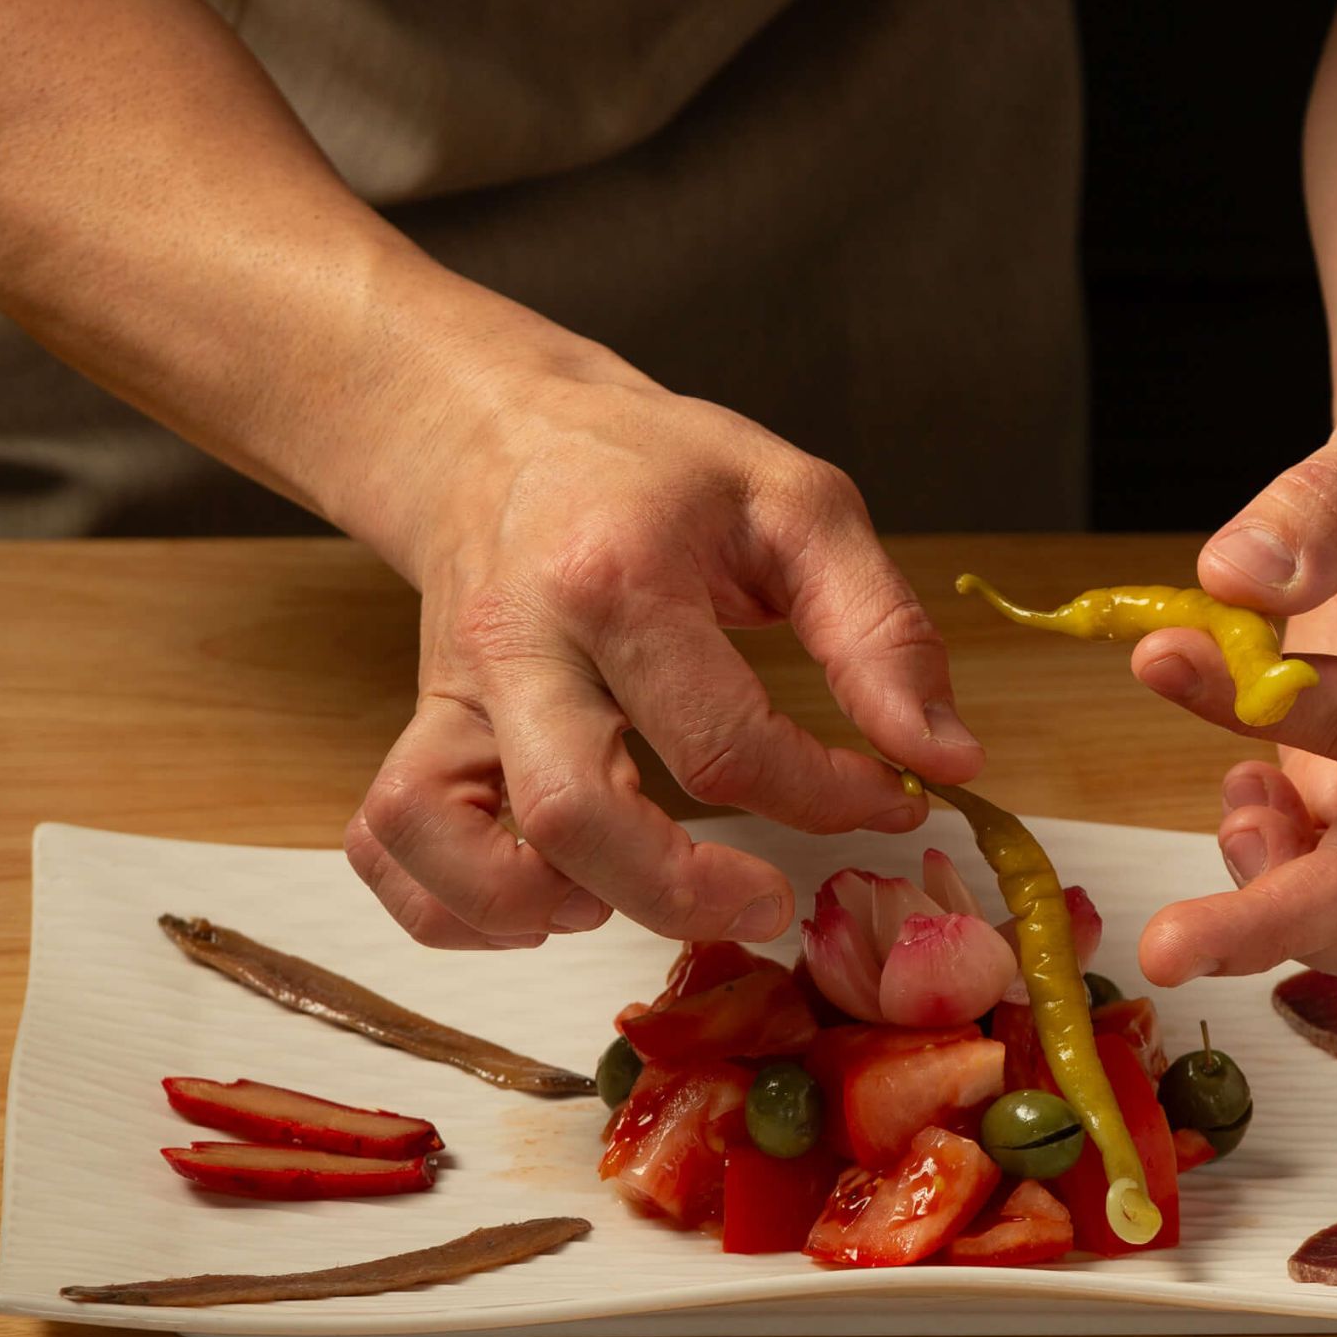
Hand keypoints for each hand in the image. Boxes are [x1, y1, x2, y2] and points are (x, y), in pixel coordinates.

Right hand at [344, 341, 982, 947]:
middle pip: (574, 814)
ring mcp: (452, 694)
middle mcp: (519, 642)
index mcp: (621, 575)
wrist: (501, 431)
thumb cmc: (658, 474)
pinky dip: (455, 905)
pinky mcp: (419, 731)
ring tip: (629, 894)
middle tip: (764, 903)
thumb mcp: (798, 507)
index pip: (723, 740)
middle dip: (684, 892)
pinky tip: (550, 895)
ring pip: (446, 837)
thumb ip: (880, 631)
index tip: (884, 797)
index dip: (823, 796)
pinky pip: (389, 846)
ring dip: (541, 904)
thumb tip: (946, 757)